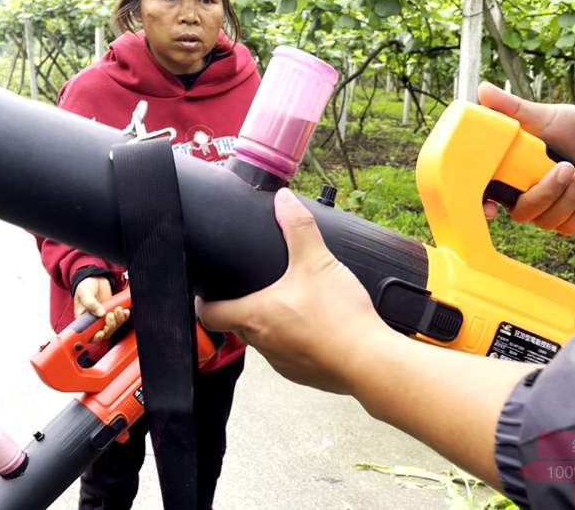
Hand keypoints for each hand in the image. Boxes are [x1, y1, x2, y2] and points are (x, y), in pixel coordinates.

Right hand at [73, 276, 129, 342]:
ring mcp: (104, 318)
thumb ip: (91, 304)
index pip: (89, 335)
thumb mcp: (84, 293)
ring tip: (118, 309)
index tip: (101, 332)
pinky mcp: (113, 312)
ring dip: (118, 320)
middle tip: (110, 315)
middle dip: (110, 326)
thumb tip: (100, 314)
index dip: (96, 337)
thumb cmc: (85, 286)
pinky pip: (120, 319)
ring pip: (114, 327)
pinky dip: (124, 316)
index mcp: (83, 320)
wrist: (95, 278)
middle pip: (104, 333)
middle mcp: (94, 321)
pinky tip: (124, 310)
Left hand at [197, 188, 387, 393]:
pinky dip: (297, 340)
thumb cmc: (338, 317)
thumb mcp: (317, 261)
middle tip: (256, 287)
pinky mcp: (304, 373)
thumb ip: (298, 227)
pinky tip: (317, 326)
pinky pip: (291, 354)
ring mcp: (283, 363)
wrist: (369, 361)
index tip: (208, 292)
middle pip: (238, 325)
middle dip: (243, 307)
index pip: (209, 315)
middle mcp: (262, 344)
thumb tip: (283, 200)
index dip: (204, 302)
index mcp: (254, 316)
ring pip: (266, 341)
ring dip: (272, 324)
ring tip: (292, 303)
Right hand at [478, 82, 574, 234]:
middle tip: (567, 167)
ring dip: (571, 196)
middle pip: (521, 212)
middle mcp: (524, 194)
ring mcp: (546, 208)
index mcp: (510, 171)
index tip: (491, 208)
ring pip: (547, 220)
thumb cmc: (574, 128)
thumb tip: (483, 91)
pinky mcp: (567, 218)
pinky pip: (568, 227)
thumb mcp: (543, 116)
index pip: (486, 195)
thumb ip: (512, 109)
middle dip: (547, 192)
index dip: (483, 206)